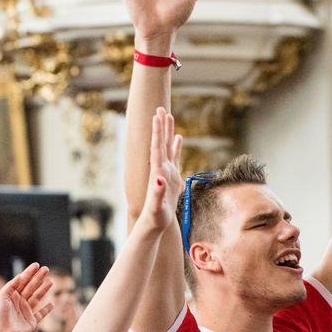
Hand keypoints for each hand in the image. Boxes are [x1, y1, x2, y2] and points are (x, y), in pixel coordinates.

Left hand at [0, 264, 54, 331]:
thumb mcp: (1, 296)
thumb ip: (11, 285)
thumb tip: (20, 276)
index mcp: (11, 296)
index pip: (22, 281)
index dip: (29, 273)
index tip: (36, 265)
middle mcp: (19, 303)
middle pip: (31, 287)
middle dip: (38, 278)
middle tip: (46, 269)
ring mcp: (26, 312)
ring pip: (37, 298)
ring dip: (44, 290)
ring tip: (51, 281)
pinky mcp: (31, 322)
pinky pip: (41, 314)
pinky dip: (47, 309)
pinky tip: (52, 304)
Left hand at [138, 107, 183, 232]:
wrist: (153, 224)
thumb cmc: (155, 216)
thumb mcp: (157, 206)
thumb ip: (158, 193)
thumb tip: (160, 178)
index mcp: (157, 172)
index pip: (157, 148)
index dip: (158, 132)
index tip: (157, 116)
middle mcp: (160, 169)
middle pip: (161, 143)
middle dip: (161, 126)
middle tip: (161, 108)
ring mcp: (166, 172)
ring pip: (168, 147)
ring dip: (168, 132)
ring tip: (169, 116)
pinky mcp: (171, 178)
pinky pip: (175, 157)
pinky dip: (176, 146)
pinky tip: (178, 137)